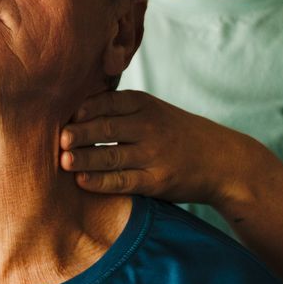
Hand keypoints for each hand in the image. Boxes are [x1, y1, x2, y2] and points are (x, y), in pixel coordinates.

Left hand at [58, 90, 261, 209]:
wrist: (223, 161)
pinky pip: (123, 181)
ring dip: (84, 158)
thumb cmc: (177, 134)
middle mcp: (149, 126)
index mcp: (144, 104)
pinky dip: (101, 181)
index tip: (65, 116)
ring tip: (63, 161)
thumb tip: (71, 113)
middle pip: (107, 128)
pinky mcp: (156, 181)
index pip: (108, 102)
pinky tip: (82, 181)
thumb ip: (122, 110)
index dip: (84, 109)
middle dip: (80, 133)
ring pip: (111, 155)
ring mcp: (153, 154)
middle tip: (59, 138)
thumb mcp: (156, 111)